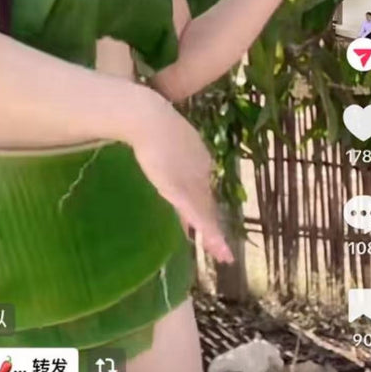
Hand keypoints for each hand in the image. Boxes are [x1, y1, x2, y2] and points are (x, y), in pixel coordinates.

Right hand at [129, 96, 233, 264]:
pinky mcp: (180, 190)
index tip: (206, 227)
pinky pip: (196, 214)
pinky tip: (215, 243)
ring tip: (222, 254)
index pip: (201, 189)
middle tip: (222, 252)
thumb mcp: (161, 141)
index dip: (204, 209)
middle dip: (213, 229)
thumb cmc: (149, 121)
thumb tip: (162, 165)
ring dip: (214, 236)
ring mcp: (191, 181)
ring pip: (205, 214)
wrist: (148, 117)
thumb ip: (166, 156)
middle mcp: (200, 173)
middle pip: (207, 205)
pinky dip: (207, 230)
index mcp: (198, 159)